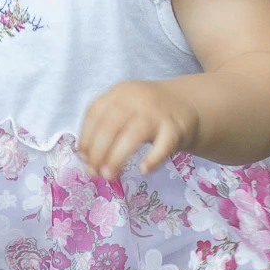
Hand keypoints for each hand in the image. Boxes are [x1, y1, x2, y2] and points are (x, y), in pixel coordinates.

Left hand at [78, 79, 197, 179]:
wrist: (186, 103)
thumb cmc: (147, 112)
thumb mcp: (125, 108)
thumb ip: (105, 127)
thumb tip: (86, 159)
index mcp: (119, 93)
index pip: (95, 113)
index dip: (85, 137)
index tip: (83, 158)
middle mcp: (136, 99)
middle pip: (111, 125)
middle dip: (98, 151)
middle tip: (94, 173)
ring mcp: (156, 113)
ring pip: (133, 135)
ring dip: (117, 157)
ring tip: (109, 176)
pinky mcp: (175, 127)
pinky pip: (163, 144)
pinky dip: (152, 158)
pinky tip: (144, 170)